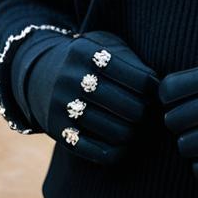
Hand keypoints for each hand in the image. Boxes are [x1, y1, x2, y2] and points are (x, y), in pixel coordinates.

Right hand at [24, 31, 158, 166]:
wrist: (39, 75)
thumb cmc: (87, 60)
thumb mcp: (105, 46)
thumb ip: (132, 60)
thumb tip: (159, 89)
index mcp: (86, 52)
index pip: (137, 78)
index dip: (153, 88)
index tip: (155, 90)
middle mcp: (71, 78)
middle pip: (129, 107)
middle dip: (146, 113)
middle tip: (148, 112)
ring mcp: (61, 106)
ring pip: (115, 131)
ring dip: (134, 133)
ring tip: (137, 126)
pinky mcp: (56, 130)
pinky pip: (94, 151)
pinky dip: (116, 152)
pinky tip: (123, 144)